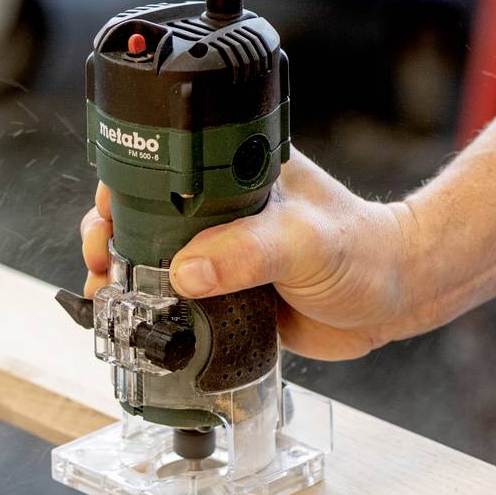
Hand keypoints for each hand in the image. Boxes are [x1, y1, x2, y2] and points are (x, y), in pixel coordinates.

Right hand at [81, 149, 420, 360]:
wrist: (395, 298)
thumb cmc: (363, 251)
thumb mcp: (307, 242)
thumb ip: (250, 252)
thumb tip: (188, 271)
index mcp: (238, 178)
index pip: (164, 171)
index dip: (124, 190)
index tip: (107, 216)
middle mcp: (225, 213)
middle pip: (147, 216)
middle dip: (111, 235)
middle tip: (101, 259)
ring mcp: (226, 256)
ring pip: (158, 261)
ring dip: (125, 277)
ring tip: (106, 294)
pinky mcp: (231, 296)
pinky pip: (182, 302)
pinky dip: (155, 312)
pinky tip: (139, 323)